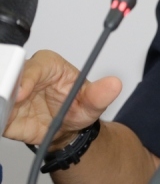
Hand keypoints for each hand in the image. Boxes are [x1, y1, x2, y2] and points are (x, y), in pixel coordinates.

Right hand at [4, 50, 121, 148]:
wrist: (67, 128)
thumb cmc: (77, 107)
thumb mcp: (92, 103)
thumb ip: (100, 94)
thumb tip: (114, 84)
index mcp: (49, 65)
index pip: (34, 67)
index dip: (26, 79)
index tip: (22, 93)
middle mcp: (27, 76)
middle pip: (9, 76)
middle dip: (6, 86)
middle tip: (9, 100)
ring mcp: (13, 94)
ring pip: (1, 92)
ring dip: (1, 100)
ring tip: (5, 111)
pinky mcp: (5, 112)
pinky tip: (3, 118)